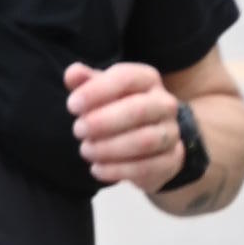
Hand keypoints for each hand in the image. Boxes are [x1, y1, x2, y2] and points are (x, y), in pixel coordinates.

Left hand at [64, 58, 187, 190]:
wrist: (151, 142)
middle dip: (104, 121)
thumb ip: (86, 82)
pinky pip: (147, 167)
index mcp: (147, 79)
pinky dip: (118, 170)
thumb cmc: (119, 109)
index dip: (97, 91)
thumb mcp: (103, 91)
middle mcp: (164, 104)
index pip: (125, 78)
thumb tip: (73, 73)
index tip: (72, 105)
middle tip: (77, 130)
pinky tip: (97, 169)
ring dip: (110, 148)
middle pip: (139, 110)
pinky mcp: (171, 160)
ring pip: (145, 141)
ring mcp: (171, 133)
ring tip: (85, 150)